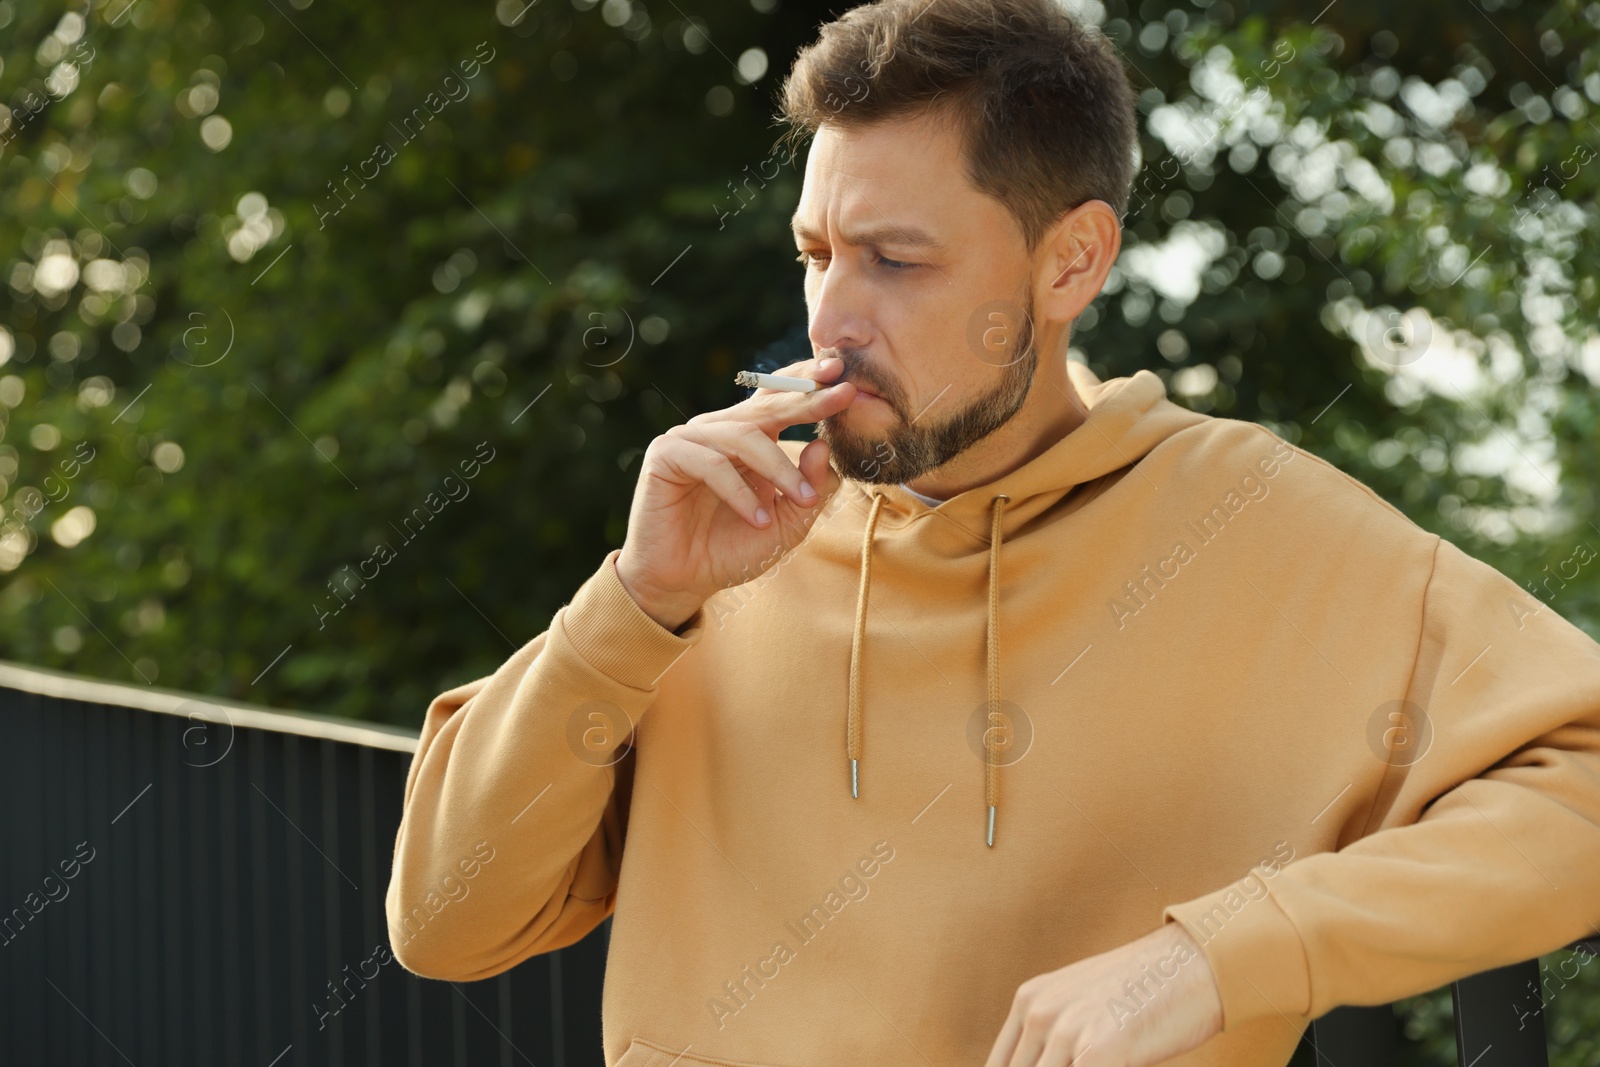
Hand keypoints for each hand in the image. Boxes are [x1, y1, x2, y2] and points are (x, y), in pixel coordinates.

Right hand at [615, 355, 859, 630]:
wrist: (683, 581)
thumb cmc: (733, 549)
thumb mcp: (787, 523)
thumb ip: (809, 488)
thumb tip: (824, 445)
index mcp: (748, 435)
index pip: (780, 398)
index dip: (810, 384)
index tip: (849, 381)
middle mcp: (720, 429)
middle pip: (766, 405)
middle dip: (808, 400)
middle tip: (844, 395)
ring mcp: (691, 438)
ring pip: (744, 436)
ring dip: (780, 468)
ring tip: (804, 501)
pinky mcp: (666, 455)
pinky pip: (711, 463)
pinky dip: (740, 492)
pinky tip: (759, 519)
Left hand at [983, 922, 1222, 1066]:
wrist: (1196, 964)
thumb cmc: (1148, 990)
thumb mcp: (1086, 1004)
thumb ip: (1056, 1038)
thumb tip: (1045, 1061)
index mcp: (1029, 999)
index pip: (999, 1065)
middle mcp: (1039, 1013)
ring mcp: (1067, 1032)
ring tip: (1101, 1066)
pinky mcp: (1099, 1052)